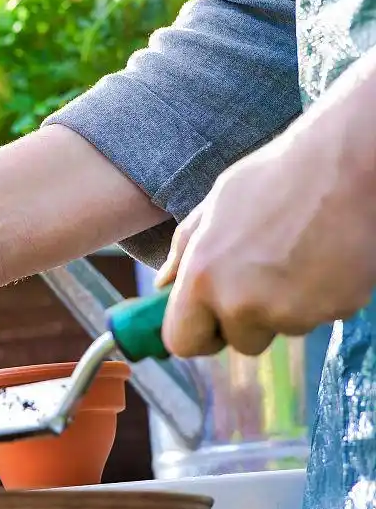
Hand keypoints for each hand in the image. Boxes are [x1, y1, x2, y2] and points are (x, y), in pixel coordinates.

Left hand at [156, 55, 375, 356]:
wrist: (345, 165)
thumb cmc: (273, 178)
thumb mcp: (214, 206)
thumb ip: (184, 251)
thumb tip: (163, 285)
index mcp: (202, 279)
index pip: (183, 342)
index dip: (196, 333)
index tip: (210, 321)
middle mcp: (241, 303)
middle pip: (237, 342)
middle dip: (246, 320)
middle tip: (261, 276)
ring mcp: (291, 312)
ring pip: (280, 329)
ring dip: (284, 306)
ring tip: (294, 256)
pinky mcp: (334, 311)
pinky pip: (319, 317)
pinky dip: (319, 297)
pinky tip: (323, 258)